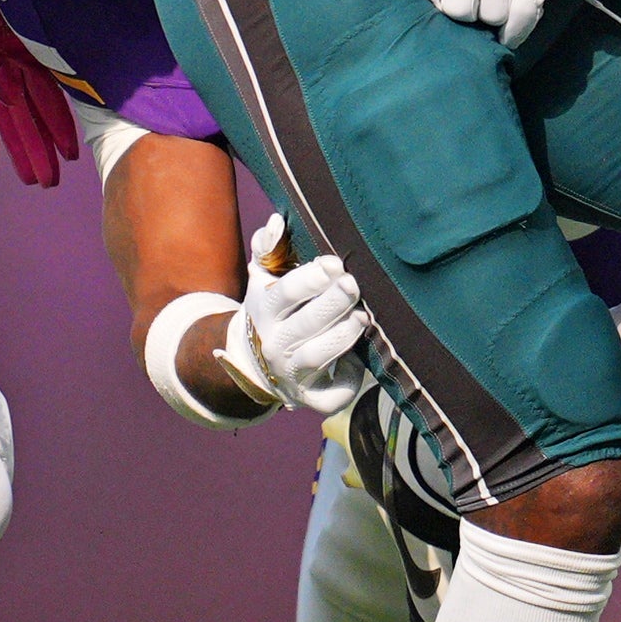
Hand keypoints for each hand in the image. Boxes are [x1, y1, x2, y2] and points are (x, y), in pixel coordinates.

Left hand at [0, 0, 81, 188]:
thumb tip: (9, 96)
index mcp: (22, 44)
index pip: (45, 93)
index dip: (57, 124)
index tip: (71, 152)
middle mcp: (9, 59)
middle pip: (26, 111)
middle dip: (38, 146)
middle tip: (49, 179)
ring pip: (3, 115)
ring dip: (15, 145)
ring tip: (29, 177)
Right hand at [222, 217, 368, 414]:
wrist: (258, 363)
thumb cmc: (274, 310)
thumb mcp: (264, 278)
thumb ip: (268, 248)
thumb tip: (277, 223)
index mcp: (264, 311)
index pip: (283, 294)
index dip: (309, 279)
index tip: (333, 263)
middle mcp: (274, 344)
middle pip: (303, 325)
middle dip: (332, 304)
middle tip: (353, 285)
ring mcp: (292, 374)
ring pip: (316, 357)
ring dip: (342, 337)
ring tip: (361, 317)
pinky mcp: (310, 398)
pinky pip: (330, 397)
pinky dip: (347, 382)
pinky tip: (361, 362)